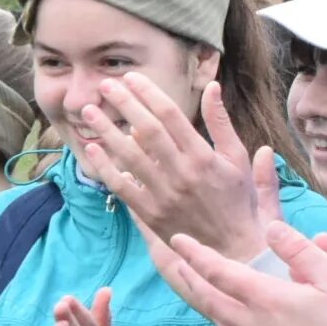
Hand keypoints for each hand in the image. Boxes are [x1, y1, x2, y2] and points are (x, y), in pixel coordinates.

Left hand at [83, 75, 272, 266]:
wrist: (232, 247)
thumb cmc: (237, 199)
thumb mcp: (235, 158)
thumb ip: (221, 122)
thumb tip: (212, 86)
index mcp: (203, 156)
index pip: (170, 116)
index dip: (148, 93)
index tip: (131, 78)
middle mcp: (182, 173)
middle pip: (147, 131)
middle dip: (124, 104)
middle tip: (105, 85)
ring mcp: (164, 195)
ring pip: (129, 157)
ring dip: (107, 131)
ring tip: (90, 111)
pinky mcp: (151, 213)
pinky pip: (122, 187)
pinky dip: (105, 167)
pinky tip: (92, 149)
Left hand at [161, 223, 326, 325]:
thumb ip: (300, 251)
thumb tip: (271, 229)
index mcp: (266, 299)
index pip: (218, 272)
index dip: (195, 254)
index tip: (178, 240)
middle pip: (211, 300)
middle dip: (192, 279)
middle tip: (180, 264)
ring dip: (211, 307)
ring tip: (207, 294)